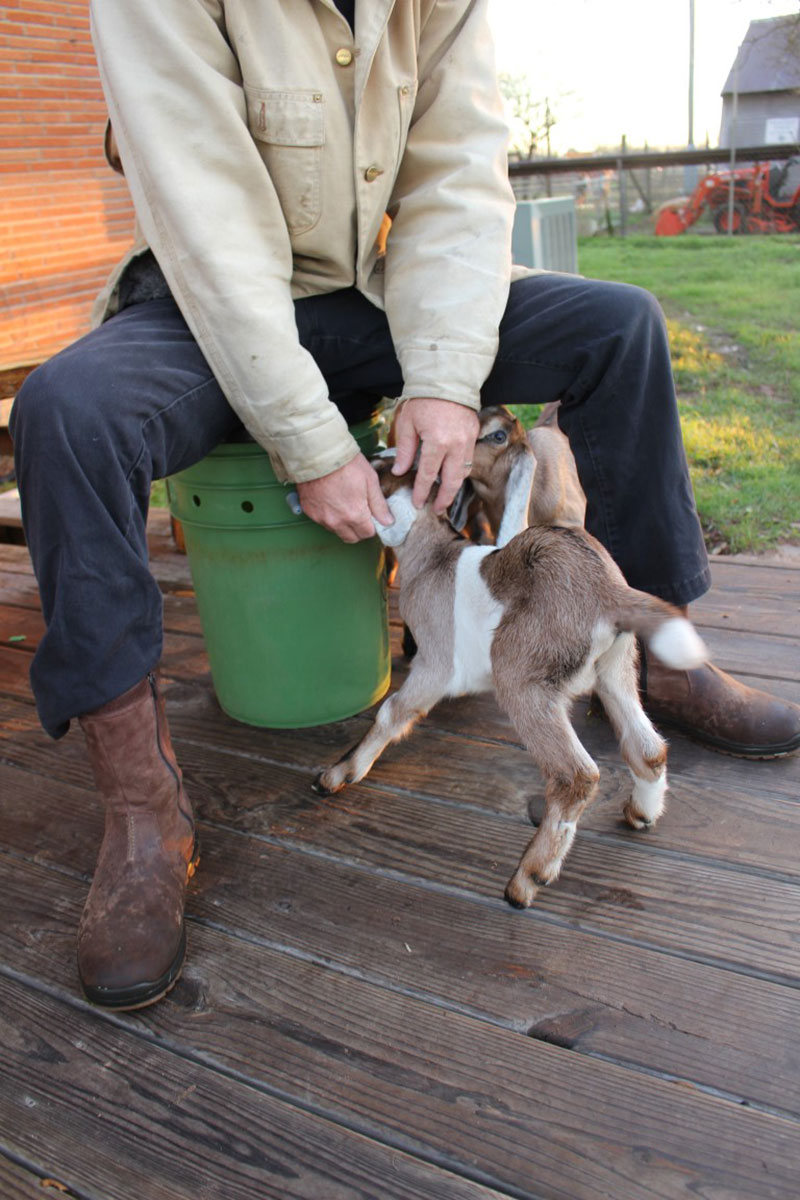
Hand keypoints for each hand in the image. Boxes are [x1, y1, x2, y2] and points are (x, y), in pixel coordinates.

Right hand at [296, 453, 393, 542]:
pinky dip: (329, 516)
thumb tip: (387, 522)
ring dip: (343, 524)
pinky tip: (331, 501)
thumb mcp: (370, 480)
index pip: (368, 533)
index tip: (371, 515)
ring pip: (337, 531)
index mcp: (354, 515)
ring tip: (345, 504)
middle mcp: (337, 521)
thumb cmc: (346, 464)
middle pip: (352, 537)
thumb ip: (379, 505)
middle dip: (359, 529)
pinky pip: (322, 522)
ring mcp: (321, 518)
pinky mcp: (310, 512)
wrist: (318, 454)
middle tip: (360, 512)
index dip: (372, 525)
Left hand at [391, 397, 478, 512]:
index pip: (429, 475)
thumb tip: (400, 472)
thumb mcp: (407, 424)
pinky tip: (451, 478)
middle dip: (444, 498)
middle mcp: (456, 444)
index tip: (416, 503)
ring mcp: (468, 440)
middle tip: (436, 510)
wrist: (446, 379)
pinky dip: (460, 472)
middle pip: (452, 480)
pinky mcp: (473, 434)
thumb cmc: (423, 400)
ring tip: (444, 498)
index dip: (421, 491)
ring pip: (463, 472)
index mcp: (438, 441)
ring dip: (454, 487)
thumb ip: (405, 450)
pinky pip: (468, 460)